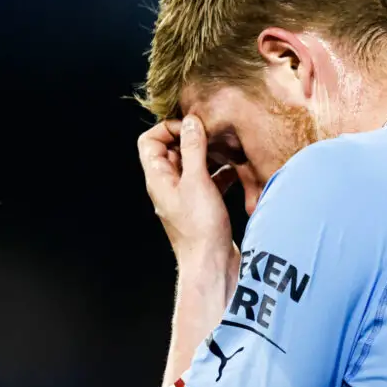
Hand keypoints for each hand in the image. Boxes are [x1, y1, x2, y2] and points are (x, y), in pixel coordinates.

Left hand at [137, 115, 237, 263]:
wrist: (211, 265)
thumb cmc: (200, 229)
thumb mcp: (197, 182)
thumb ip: (193, 149)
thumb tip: (190, 122)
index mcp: (158, 179)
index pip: (149, 141)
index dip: (168, 129)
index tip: (192, 128)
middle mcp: (168, 186)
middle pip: (172, 150)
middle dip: (193, 139)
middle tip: (215, 136)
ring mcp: (185, 196)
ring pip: (193, 165)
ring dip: (209, 156)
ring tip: (228, 151)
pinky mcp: (203, 206)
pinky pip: (209, 180)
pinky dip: (220, 173)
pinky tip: (236, 172)